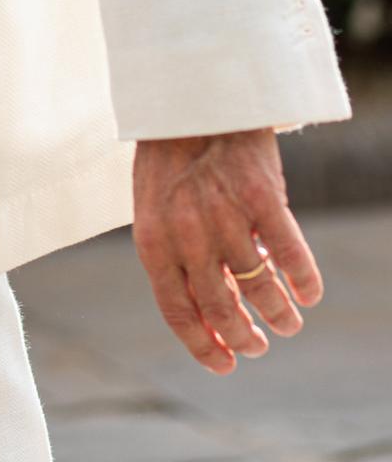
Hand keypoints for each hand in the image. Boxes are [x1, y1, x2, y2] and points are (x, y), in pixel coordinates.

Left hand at [132, 129, 322, 374]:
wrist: (193, 97)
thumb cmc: (170, 154)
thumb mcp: (154, 205)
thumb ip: (173, 252)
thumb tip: (207, 309)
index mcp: (152, 237)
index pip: (176, 310)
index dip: (202, 346)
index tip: (225, 364)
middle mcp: (186, 234)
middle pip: (221, 310)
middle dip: (244, 339)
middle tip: (258, 345)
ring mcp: (225, 216)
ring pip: (260, 290)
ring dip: (279, 315)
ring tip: (288, 321)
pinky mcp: (262, 198)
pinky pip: (291, 256)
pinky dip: (304, 281)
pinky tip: (308, 291)